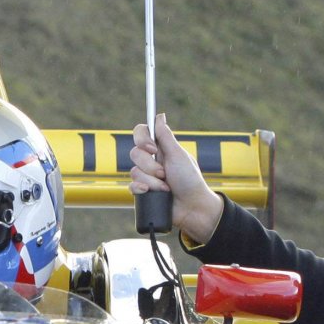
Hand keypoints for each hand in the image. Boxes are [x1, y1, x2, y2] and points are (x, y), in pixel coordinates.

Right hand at [130, 114, 224, 243]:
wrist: (192, 208)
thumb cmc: (190, 180)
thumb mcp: (178, 156)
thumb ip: (166, 136)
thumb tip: (159, 116)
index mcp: (161, 148)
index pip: (141, 133)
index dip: (143, 139)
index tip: (153, 149)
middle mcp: (151, 160)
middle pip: (135, 153)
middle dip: (150, 166)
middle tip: (164, 173)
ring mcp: (146, 176)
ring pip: (134, 172)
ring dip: (151, 181)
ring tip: (166, 188)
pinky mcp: (143, 191)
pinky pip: (131, 186)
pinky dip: (142, 190)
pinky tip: (152, 193)